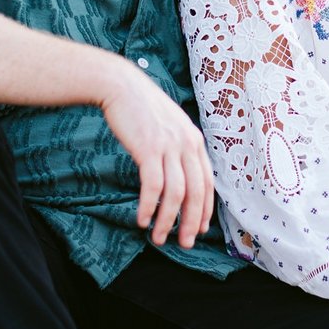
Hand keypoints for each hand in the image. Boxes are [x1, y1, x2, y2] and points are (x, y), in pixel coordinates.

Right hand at [99, 62, 213, 249]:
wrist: (121, 86)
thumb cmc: (142, 107)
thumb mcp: (170, 125)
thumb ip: (178, 147)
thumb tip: (178, 175)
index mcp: (195, 140)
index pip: (207, 182)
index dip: (205, 209)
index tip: (200, 229)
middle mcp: (187, 144)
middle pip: (196, 192)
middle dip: (191, 222)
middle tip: (184, 243)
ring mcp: (169, 146)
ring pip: (176, 193)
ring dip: (167, 220)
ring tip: (158, 237)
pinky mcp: (149, 148)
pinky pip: (153, 186)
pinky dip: (148, 206)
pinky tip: (141, 219)